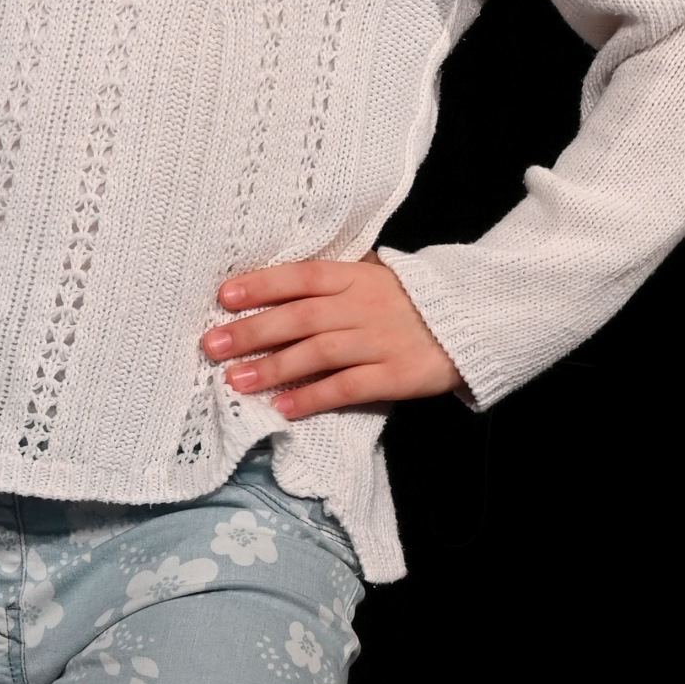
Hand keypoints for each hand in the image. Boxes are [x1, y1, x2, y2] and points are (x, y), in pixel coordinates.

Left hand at [202, 253, 464, 419]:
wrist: (472, 319)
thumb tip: (274, 288)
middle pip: (299, 317)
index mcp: (355, 276)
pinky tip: (283, 407)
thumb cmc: (410, 300)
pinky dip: (314, 397)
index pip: (300, 277)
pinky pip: (348, 387)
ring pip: (318, 352)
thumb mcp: (374, 277)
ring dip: (274, 367)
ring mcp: (380, 340)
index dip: (261, 284)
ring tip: (236, 381)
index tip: (224, 295)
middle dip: (253, 331)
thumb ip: (332, 283)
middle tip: (212, 345)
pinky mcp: (396, 374)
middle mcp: (362, 305)